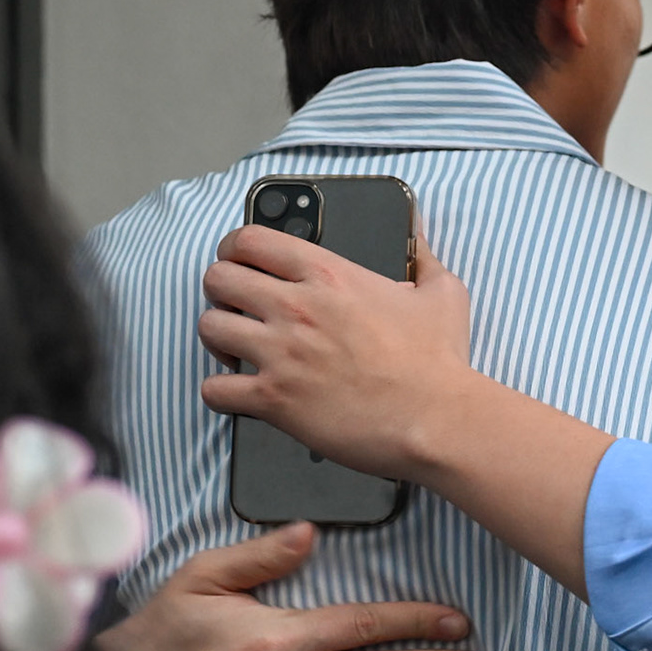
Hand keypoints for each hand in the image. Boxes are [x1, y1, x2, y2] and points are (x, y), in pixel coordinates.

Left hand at [197, 226, 471, 477]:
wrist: (436, 419)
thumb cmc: (439, 361)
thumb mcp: (442, 293)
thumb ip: (422, 256)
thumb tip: (418, 231)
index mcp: (330, 275)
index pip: (251, 240)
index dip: (236, 248)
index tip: (240, 260)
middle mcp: (296, 307)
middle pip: (218, 279)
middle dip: (222, 291)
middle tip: (238, 306)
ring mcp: (281, 353)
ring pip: (209, 328)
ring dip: (218, 339)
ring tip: (237, 349)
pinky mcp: (274, 399)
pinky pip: (213, 389)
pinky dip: (220, 392)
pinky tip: (240, 392)